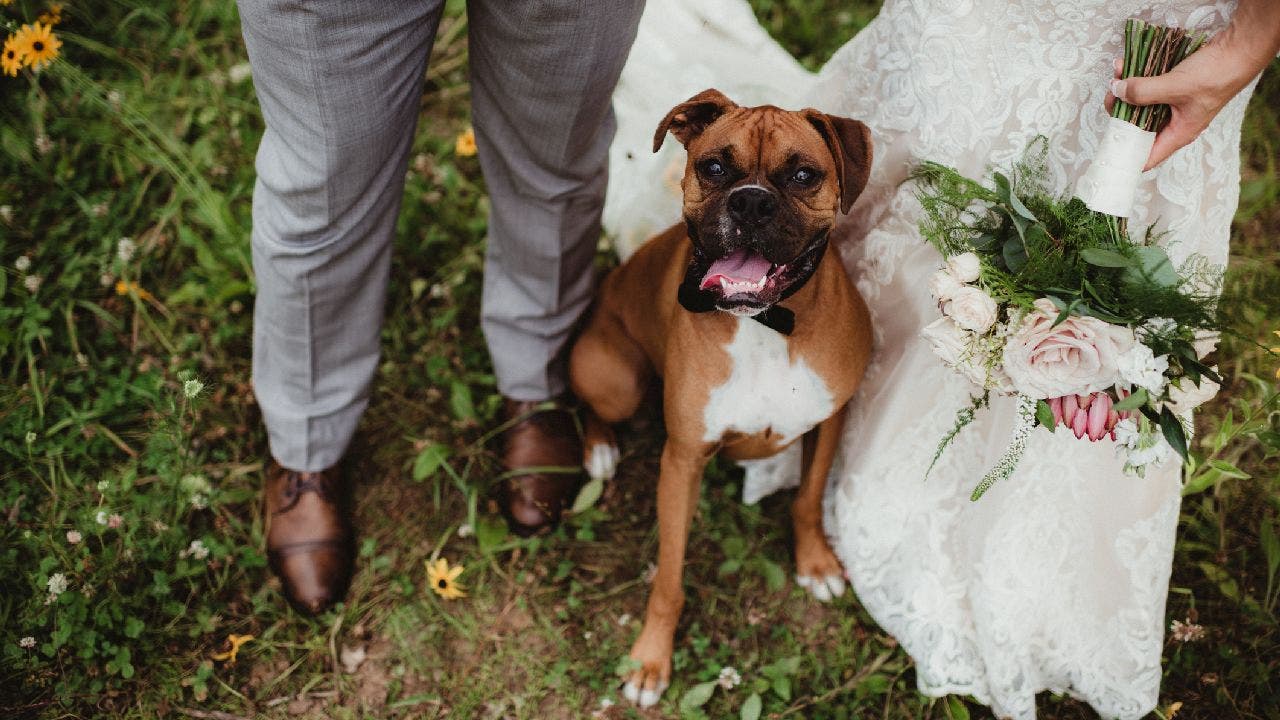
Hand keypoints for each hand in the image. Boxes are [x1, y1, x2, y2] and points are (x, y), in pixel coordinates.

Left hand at [1104, 1, 1279, 169]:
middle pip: (1136, 126)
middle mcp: (1173, 123)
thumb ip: (1144, 92)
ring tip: (1117, 73)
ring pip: (1139, 104)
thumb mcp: (1176, 86)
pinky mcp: (1171, 88)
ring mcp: (1172, 105)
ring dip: (1125, 89)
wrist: (1237, 49)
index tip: (1106, 147)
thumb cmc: (1216, 75)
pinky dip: (1135, 78)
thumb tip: (1116, 92)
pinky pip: (1147, 87)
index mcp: (1178, 134)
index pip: (1147, 157)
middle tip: (1111, 94)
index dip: (1126, 156)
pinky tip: (1125, 66)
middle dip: (1119, 111)